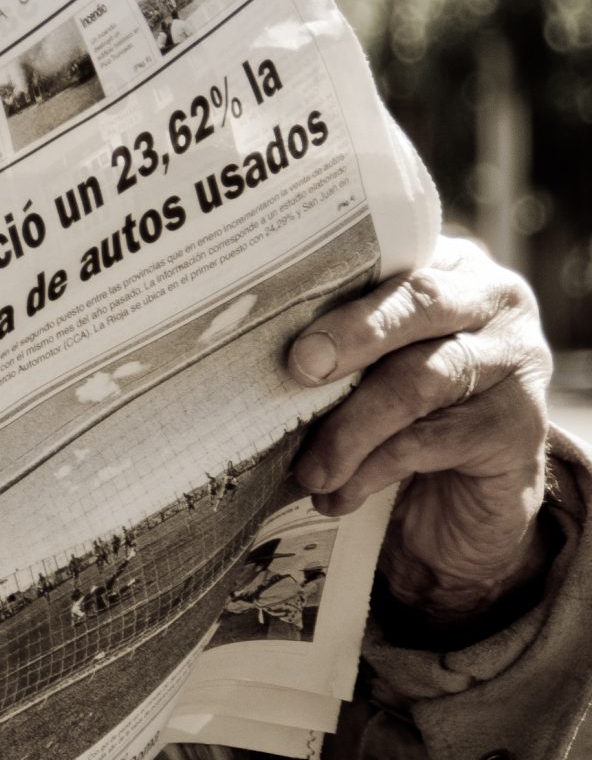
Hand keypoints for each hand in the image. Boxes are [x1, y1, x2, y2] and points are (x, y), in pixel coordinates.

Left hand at [287, 238, 554, 626]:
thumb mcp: (363, 367)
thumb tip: (237, 342)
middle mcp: (492, 302)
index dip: (334, 275)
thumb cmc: (398, 414)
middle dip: (350, 334)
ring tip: (308, 468)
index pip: (392, 255)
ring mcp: (517, 364)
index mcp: (447, 267)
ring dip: (350, 428)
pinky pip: (433, 440)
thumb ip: (329, 342)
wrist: (465, 504)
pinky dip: (373, 469)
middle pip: (419, 301)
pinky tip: (338, 494)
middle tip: (298, 368)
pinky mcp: (522, 430)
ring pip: (421, 379)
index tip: (273, 300)